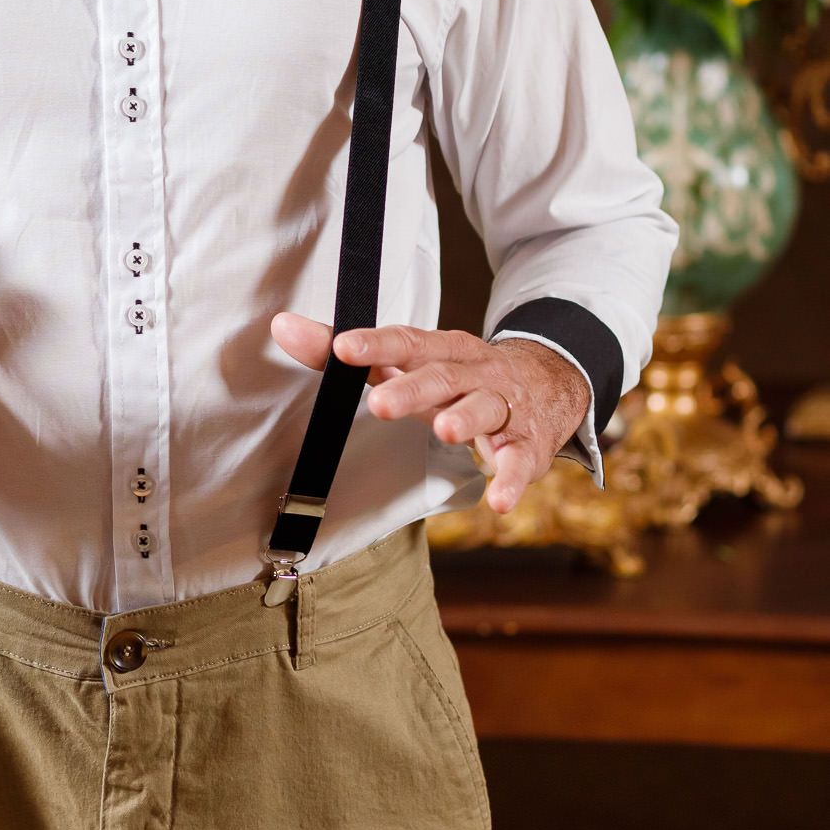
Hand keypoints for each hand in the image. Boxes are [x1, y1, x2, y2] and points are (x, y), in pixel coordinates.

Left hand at [268, 315, 591, 513]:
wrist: (547, 381)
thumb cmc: (458, 373)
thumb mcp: (409, 361)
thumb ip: (347, 352)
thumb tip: (282, 327)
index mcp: (440, 349)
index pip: (404, 342)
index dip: (374, 345)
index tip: (341, 348)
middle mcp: (473, 372)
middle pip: (441, 376)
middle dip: (412, 389)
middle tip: (379, 403)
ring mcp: (502, 406)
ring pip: (483, 408)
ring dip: (465, 420)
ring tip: (444, 431)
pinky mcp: (526, 443)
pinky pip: (519, 461)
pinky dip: (510, 480)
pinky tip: (497, 501)